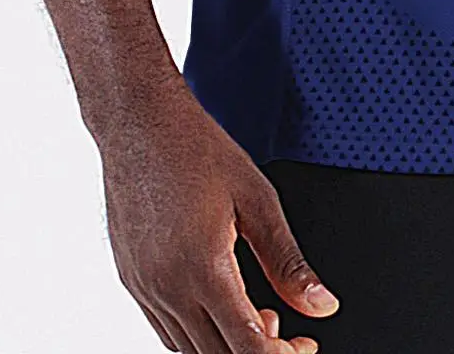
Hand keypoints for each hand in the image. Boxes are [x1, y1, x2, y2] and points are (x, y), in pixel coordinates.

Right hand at [96, 75, 340, 353]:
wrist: (139, 122)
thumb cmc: (197, 149)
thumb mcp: (258, 198)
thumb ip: (288, 261)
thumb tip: (321, 304)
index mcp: (202, 267)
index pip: (245, 347)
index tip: (303, 344)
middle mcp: (167, 286)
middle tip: (290, 336)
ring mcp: (144, 288)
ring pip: (188, 352)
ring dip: (228, 348)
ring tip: (260, 317)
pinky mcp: (132, 281)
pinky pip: (166, 332)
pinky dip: (199, 335)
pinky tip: (224, 309)